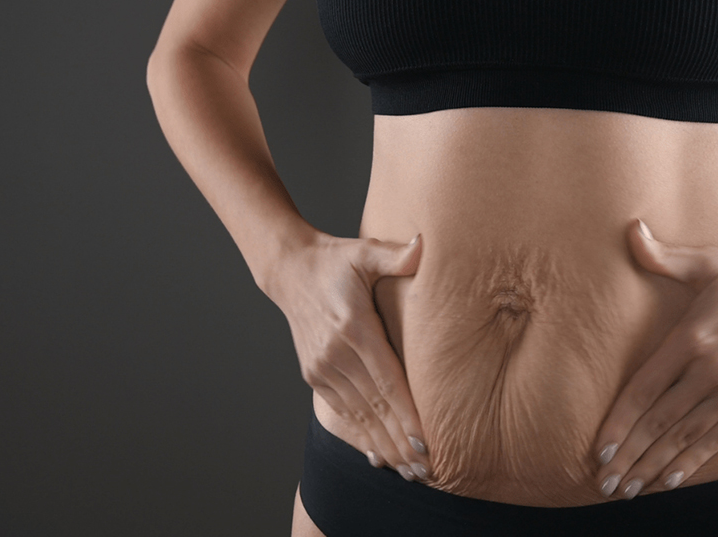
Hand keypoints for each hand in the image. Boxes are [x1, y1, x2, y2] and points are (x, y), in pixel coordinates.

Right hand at [270, 230, 431, 482]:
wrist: (290, 270)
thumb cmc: (336, 260)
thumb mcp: (364, 250)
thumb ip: (394, 254)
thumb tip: (421, 245)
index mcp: (353, 328)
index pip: (386, 381)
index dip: (406, 415)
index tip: (425, 443)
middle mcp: (335, 354)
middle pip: (375, 408)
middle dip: (400, 443)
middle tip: (427, 471)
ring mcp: (322, 367)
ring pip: (358, 416)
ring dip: (384, 445)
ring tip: (409, 472)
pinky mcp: (314, 374)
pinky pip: (342, 411)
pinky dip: (361, 434)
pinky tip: (379, 455)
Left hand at [591, 218, 717, 498]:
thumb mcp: (708, 261)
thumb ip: (663, 255)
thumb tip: (631, 229)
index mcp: (692, 338)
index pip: (645, 390)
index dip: (620, 423)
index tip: (599, 447)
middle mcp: (713, 370)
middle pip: (660, 423)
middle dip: (629, 456)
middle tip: (604, 482)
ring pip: (686, 438)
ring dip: (654, 466)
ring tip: (628, 489)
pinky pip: (717, 440)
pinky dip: (692, 461)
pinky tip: (669, 478)